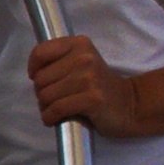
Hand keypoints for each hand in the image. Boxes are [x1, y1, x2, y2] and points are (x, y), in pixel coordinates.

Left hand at [27, 34, 148, 137]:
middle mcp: (84, 57)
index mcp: (79, 44)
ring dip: (46, 108)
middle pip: (40, 79)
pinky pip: (57, 109)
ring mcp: (89, 78)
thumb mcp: (80, 64)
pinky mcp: (92, 98)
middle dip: (42, 93)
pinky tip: (54, 120)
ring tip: (56, 110)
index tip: (37, 78)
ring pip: (46, 96)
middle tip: (54, 100)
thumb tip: (33, 75)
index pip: (41, 52)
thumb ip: (59, 62)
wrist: (130, 105)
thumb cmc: (98, 87)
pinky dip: (50, 118)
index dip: (34, 69)